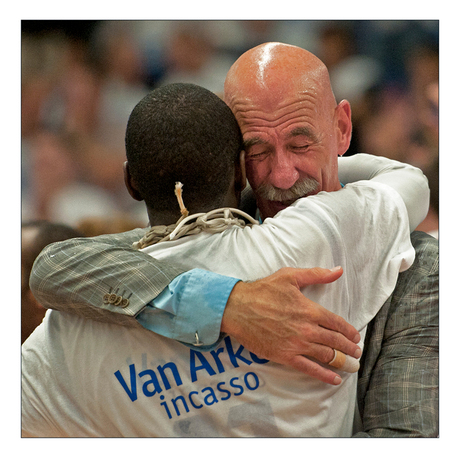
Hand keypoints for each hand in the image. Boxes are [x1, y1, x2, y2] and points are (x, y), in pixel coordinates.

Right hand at [221, 267, 361, 384]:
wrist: (238, 308)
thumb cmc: (263, 290)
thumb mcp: (290, 276)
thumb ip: (316, 274)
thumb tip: (338, 270)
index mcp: (310, 310)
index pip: (337, 323)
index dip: (349, 332)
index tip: (355, 337)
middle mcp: (307, 329)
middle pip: (335, 342)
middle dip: (349, 349)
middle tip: (357, 354)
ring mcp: (297, 344)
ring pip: (327, 356)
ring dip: (342, 362)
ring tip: (351, 366)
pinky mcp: (285, 356)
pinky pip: (309, 369)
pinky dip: (324, 375)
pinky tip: (335, 379)